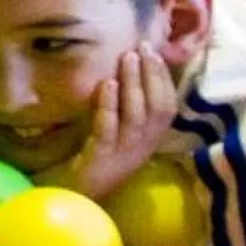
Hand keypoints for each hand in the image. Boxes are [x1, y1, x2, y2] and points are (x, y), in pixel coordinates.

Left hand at [37, 45, 181, 200]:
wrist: (78, 197)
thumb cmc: (99, 160)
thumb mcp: (121, 134)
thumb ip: (129, 109)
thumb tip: (132, 70)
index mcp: (151, 140)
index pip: (168, 106)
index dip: (164, 79)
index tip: (156, 53)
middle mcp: (144, 147)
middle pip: (156, 108)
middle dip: (152, 75)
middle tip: (142, 48)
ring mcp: (125, 154)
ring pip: (136, 116)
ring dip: (134, 84)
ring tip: (127, 58)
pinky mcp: (103, 159)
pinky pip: (109, 128)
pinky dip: (110, 105)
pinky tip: (109, 84)